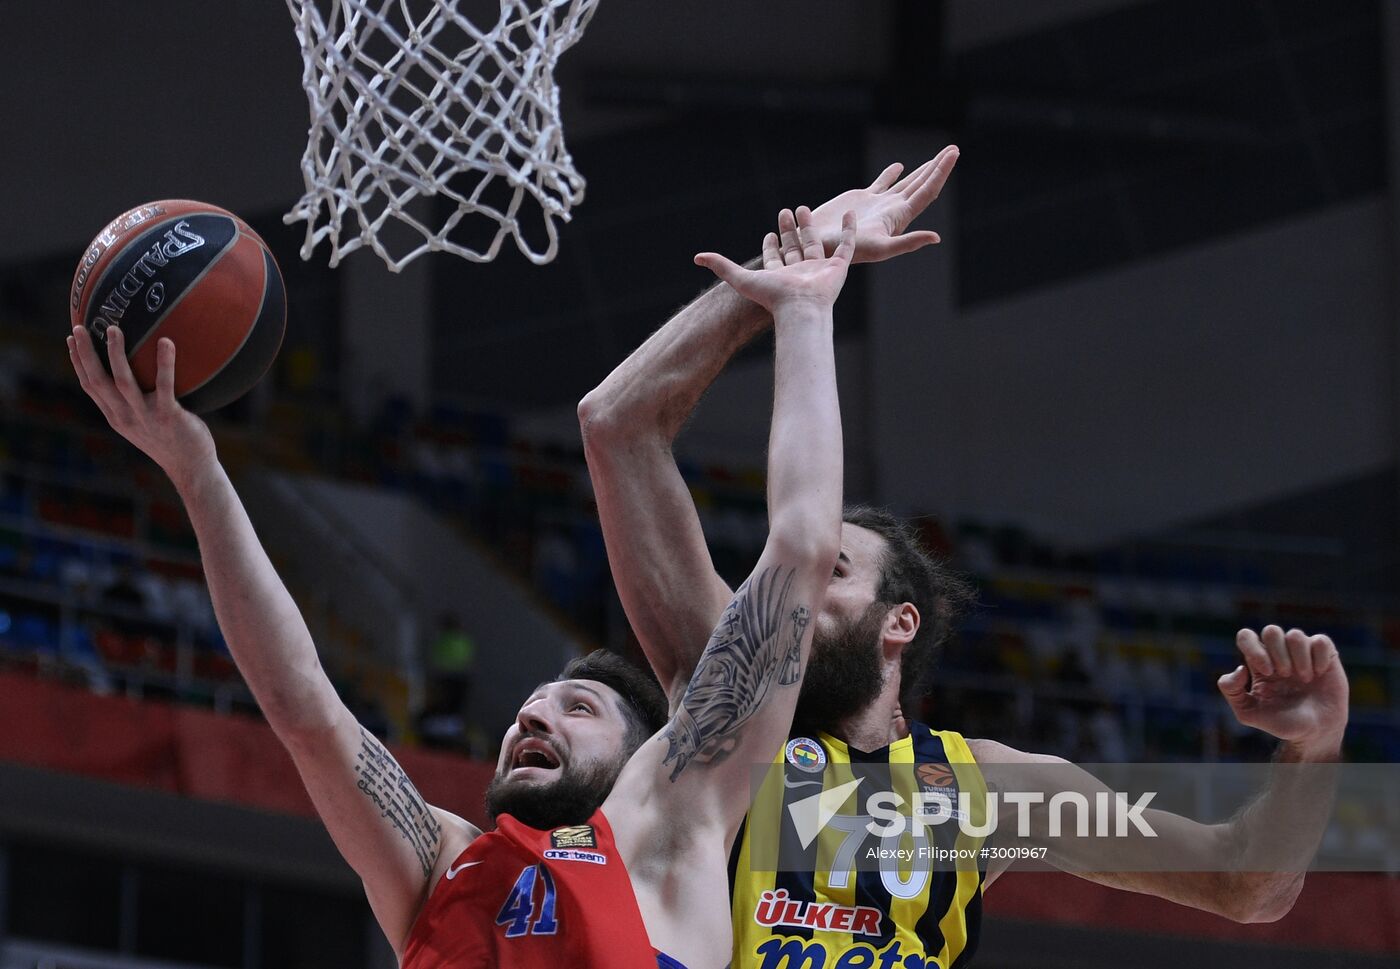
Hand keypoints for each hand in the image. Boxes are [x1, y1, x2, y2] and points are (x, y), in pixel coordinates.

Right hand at [68, 325, 216, 487]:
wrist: (192, 467)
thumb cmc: (173, 440)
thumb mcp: (146, 422)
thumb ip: (137, 402)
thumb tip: (140, 373)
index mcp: (116, 416)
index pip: (90, 386)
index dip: (78, 362)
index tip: (71, 339)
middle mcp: (125, 416)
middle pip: (98, 380)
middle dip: (85, 353)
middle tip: (81, 326)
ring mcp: (145, 416)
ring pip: (123, 381)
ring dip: (115, 354)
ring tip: (114, 329)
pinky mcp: (168, 416)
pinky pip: (165, 385)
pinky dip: (165, 363)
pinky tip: (167, 342)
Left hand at [695, 208, 856, 312]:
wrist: (802, 309)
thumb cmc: (773, 297)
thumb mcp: (740, 278)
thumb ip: (721, 266)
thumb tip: (696, 257)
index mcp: (780, 277)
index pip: (774, 258)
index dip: (770, 246)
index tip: (768, 233)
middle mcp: (799, 273)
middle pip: (793, 248)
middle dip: (788, 231)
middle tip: (784, 212)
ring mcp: (819, 270)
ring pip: (815, 245)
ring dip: (809, 228)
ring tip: (803, 209)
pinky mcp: (838, 267)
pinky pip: (847, 245)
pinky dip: (849, 231)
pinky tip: (849, 216)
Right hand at [809, 145, 958, 263]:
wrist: (818, 244)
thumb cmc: (846, 249)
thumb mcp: (879, 248)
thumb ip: (907, 243)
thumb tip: (936, 238)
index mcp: (900, 217)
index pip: (927, 191)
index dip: (942, 172)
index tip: (954, 153)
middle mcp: (894, 210)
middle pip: (922, 184)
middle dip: (938, 166)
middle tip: (954, 148)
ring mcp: (879, 204)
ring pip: (906, 183)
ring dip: (923, 169)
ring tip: (938, 156)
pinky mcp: (862, 199)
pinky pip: (882, 183)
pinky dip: (891, 173)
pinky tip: (899, 166)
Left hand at [1218, 626, 1348, 756]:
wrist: (1315, 733)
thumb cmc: (1281, 722)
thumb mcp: (1248, 713)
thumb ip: (1231, 690)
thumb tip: (1239, 668)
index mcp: (1259, 662)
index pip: (1247, 636)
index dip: (1253, 648)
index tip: (1266, 671)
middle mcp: (1279, 654)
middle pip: (1271, 631)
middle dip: (1277, 653)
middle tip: (1284, 675)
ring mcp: (1303, 653)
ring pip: (1295, 635)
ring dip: (1299, 658)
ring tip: (1304, 679)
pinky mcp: (1326, 656)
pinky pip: (1321, 641)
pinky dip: (1319, 657)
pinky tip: (1318, 674)